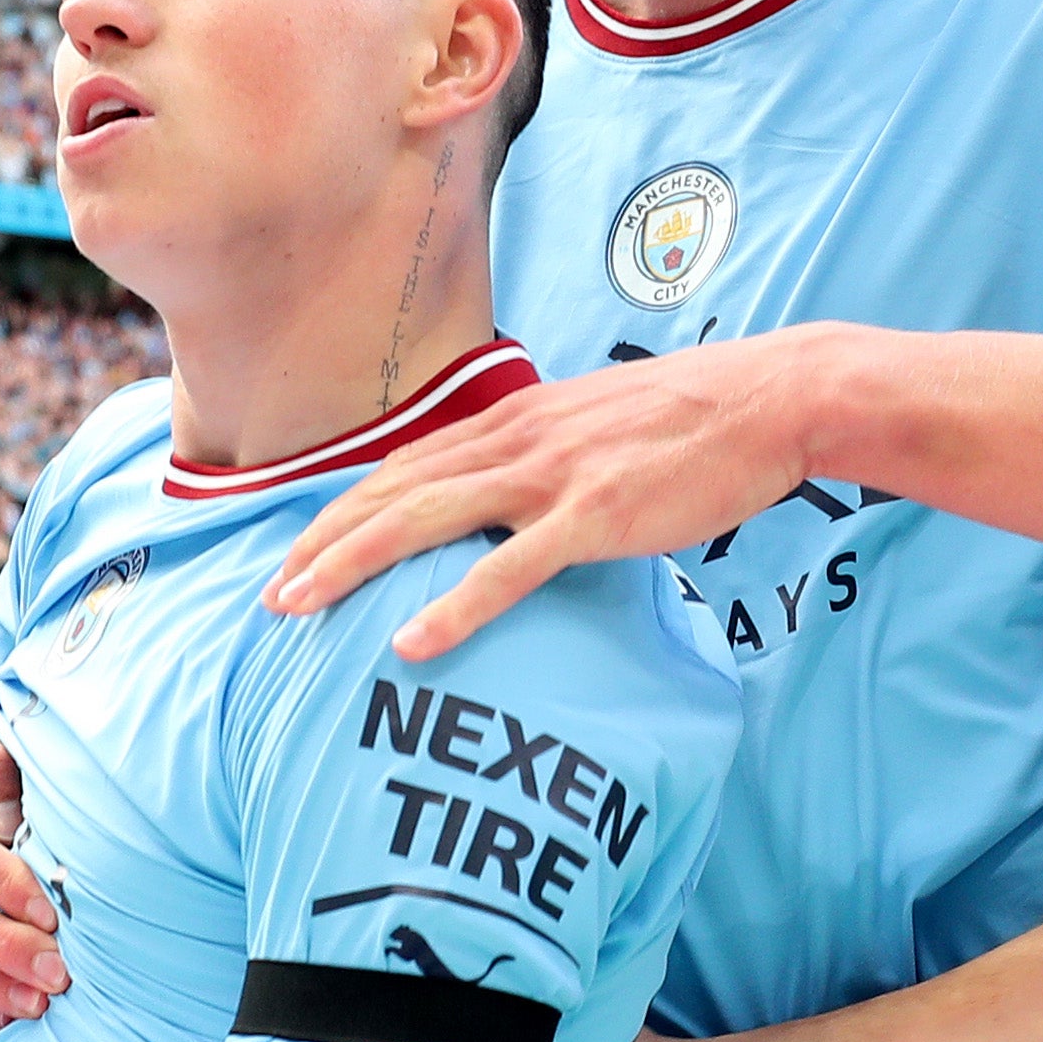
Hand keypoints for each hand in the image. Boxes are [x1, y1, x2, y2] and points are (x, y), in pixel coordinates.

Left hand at [267, 337, 834, 659]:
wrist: (770, 398)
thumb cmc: (699, 420)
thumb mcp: (605, 427)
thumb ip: (555, 457)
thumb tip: (529, 501)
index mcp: (519, 420)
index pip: (406, 465)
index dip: (344, 508)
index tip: (299, 548)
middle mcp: (518, 440)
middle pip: (393, 491)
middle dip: (322, 541)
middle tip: (272, 594)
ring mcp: (552, 475)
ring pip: (425, 520)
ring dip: (352, 564)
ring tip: (300, 608)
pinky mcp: (594, 514)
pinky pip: (509, 569)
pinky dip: (454, 607)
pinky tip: (411, 642)